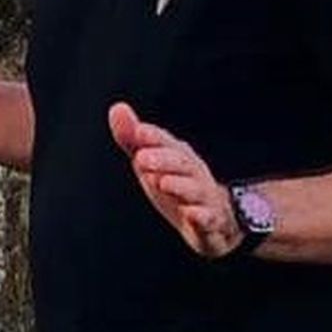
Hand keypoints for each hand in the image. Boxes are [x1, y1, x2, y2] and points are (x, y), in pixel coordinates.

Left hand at [109, 101, 242, 258]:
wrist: (215, 219)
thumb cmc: (177, 183)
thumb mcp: (150, 162)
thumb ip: (132, 139)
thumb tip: (116, 108)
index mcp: (178, 156)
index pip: (166, 143)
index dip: (154, 137)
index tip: (139, 132)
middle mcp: (194, 173)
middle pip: (182, 163)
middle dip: (163, 160)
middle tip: (142, 159)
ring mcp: (205, 198)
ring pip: (195, 190)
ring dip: (180, 186)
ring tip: (162, 182)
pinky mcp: (211, 224)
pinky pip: (209, 220)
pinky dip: (202, 217)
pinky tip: (191, 214)